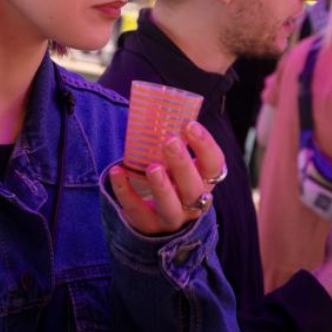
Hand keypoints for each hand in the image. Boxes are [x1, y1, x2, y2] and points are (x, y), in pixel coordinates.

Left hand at [109, 121, 222, 236]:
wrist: (159, 221)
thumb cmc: (172, 181)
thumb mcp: (180, 165)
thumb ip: (174, 142)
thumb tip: (152, 103)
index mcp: (205, 181)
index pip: (214, 164)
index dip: (205, 146)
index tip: (190, 124)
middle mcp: (194, 202)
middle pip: (194, 187)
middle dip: (183, 164)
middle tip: (170, 141)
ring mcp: (172, 219)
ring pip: (171, 206)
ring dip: (162, 186)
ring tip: (152, 167)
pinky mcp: (148, 227)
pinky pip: (137, 211)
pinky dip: (125, 192)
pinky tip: (116, 172)